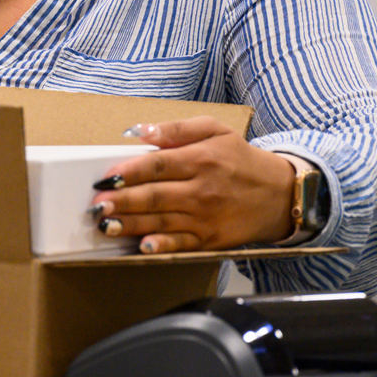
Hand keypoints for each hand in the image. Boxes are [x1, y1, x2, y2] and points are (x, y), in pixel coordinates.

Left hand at [88, 116, 296, 253]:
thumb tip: (140, 131)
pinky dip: (161, 247)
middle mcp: (202, 190)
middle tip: (97, 205)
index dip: (129, 172)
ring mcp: (205, 217)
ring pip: (161, 222)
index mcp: (201, 159)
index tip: (106, 176)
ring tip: (105, 225)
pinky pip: (181, 244)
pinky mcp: (209, 239)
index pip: (157, 165)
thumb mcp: (215, 131)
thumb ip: (177, 129)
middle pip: (155, 196)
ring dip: (131, 224)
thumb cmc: (240, 159)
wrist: (279, 194)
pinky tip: (143, 247)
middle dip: (122, 201)